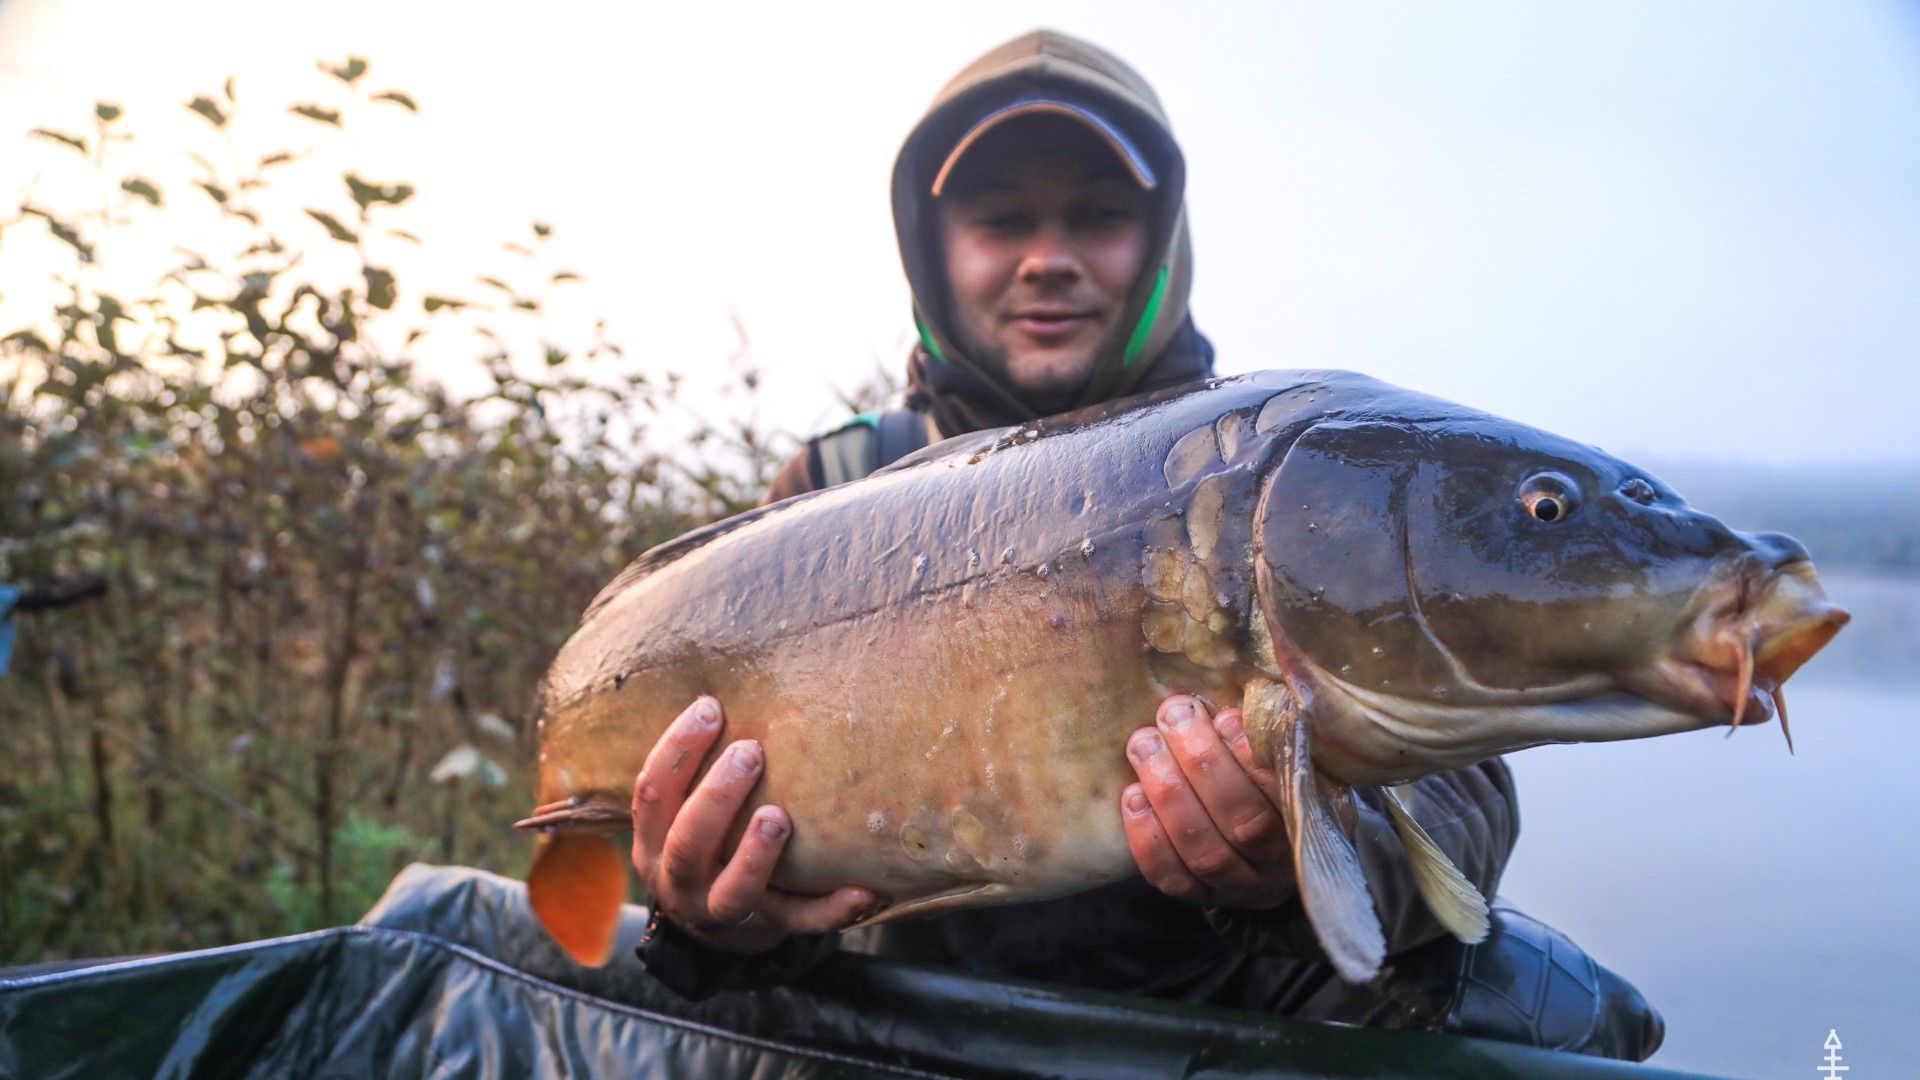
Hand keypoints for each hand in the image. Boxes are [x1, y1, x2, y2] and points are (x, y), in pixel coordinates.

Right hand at [631, 696, 874, 953]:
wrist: (717, 927)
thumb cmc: (709, 841)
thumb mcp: (685, 812)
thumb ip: (701, 768)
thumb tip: (732, 690)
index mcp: (656, 841)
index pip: (652, 793)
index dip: (677, 749)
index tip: (711, 706)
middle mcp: (679, 880)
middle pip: (687, 843)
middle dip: (716, 796)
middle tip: (751, 752)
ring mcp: (722, 911)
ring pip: (734, 892)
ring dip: (755, 856)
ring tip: (779, 818)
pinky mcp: (769, 930)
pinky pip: (801, 923)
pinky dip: (833, 910)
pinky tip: (866, 892)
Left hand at [1121, 694, 1297, 909]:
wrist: (1271, 847)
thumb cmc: (1274, 780)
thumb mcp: (1289, 753)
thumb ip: (1274, 731)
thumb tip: (1249, 693)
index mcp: (1314, 819)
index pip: (1288, 792)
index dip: (1253, 756)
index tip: (1223, 717)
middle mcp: (1283, 862)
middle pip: (1244, 822)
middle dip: (1201, 762)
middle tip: (1171, 716)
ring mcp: (1242, 886)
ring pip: (1204, 851)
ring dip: (1168, 793)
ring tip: (1143, 745)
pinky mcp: (1203, 897)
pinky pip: (1173, 878)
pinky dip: (1148, 837)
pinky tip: (1133, 796)